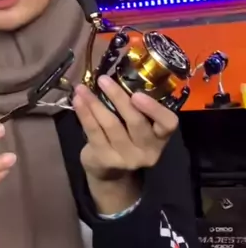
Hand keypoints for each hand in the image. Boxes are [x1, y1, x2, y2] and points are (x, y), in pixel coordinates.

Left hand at [73, 76, 177, 213]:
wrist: (111, 173)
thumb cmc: (127, 138)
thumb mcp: (139, 126)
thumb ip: (136, 107)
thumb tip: (118, 74)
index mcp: (160, 137)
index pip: (168, 124)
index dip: (155, 109)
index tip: (137, 94)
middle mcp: (147, 150)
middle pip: (136, 122)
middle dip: (118, 98)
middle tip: (103, 79)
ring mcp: (126, 158)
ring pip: (111, 125)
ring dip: (95, 103)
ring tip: (82, 87)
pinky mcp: (105, 159)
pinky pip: (94, 132)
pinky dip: (84, 114)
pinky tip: (78, 100)